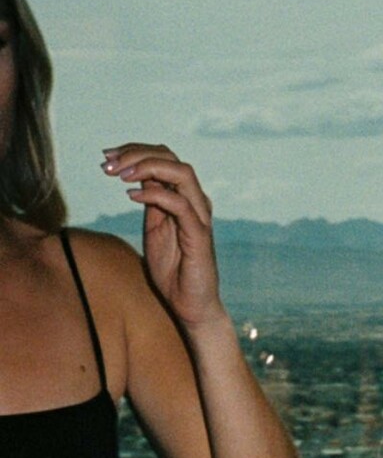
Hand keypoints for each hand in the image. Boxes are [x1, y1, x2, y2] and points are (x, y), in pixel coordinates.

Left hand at [102, 144, 223, 331]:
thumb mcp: (155, 228)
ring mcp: (200, 216)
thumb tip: (133, 177)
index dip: (133, 151)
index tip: (106, 156)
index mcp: (183, 197)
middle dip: (135, 153)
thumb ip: (150, 203)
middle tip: (107, 162)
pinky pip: (179, 204)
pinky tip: (131, 196)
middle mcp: (195, 201)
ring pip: (179, 172)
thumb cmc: (173, 272)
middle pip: (169, 157)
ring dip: (146, 166)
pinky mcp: (199, 235)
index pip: (162, 157)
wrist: (191, 307)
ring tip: (118, 174)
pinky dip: (154, 194)